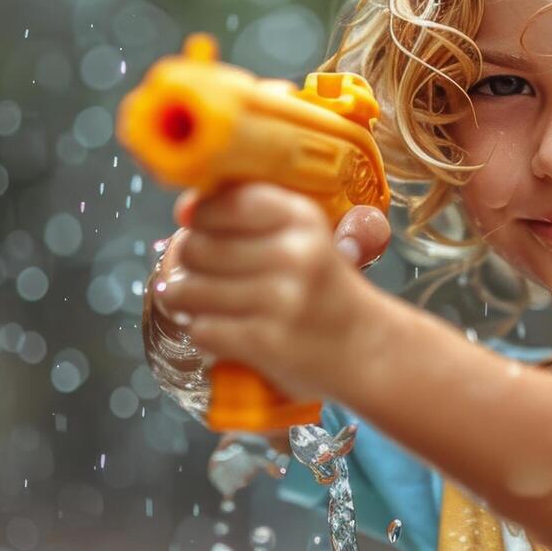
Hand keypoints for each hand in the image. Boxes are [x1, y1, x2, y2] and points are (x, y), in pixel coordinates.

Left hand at [149, 187, 389, 322]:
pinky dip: (202, 332)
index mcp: (301, 217)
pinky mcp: (267, 342)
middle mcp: (294, 254)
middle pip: (196, 247)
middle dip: (187, 264)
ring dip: (185, 300)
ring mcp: (281, 300)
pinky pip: (202, 329)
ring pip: (189, 290)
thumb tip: (184, 211)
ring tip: (201, 303)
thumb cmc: (322, 287)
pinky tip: (220, 330)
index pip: (224, 203)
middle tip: (203, 274)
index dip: (200, 218)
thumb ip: (249, 214)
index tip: (201, 229)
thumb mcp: (303, 235)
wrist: (367, 347)